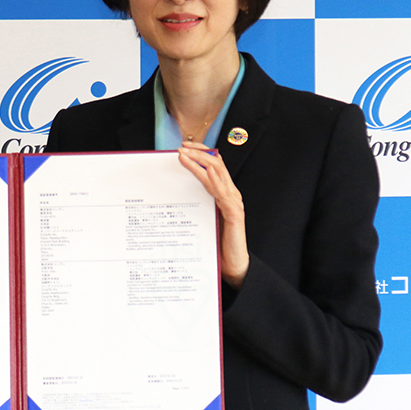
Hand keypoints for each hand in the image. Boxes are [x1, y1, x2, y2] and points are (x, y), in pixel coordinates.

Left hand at [178, 142, 248, 288]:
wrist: (233, 264)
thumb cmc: (217, 241)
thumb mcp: (204, 216)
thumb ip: (197, 202)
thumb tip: (176, 189)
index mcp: (224, 192)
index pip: (214, 165)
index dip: (201, 152)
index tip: (184, 145)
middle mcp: (231, 194)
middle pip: (216, 165)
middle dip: (198, 153)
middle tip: (180, 147)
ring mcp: (234, 202)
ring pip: (218, 174)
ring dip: (200, 162)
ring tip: (184, 154)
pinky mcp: (234, 214)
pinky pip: (223, 193)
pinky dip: (214, 180)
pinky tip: (206, 172)